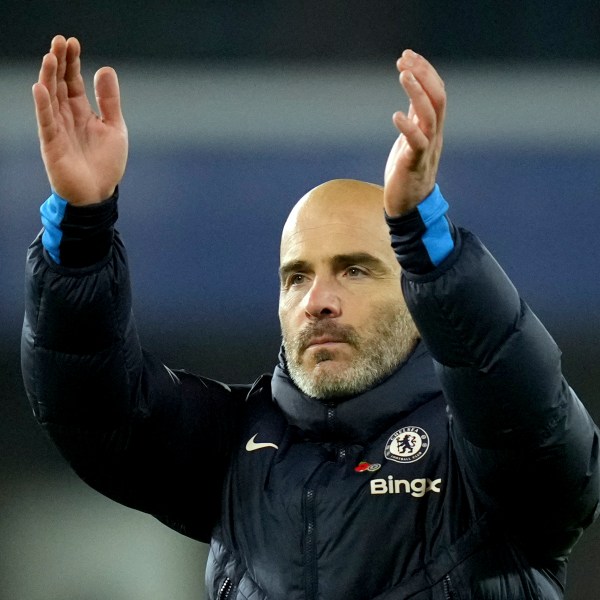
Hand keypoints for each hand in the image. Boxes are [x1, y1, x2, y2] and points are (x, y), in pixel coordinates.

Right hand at [32, 35, 127, 204]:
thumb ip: (109, 101)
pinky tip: (40, 87)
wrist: (99, 194)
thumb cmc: (106, 164)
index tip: (73, 42)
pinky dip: (43, 105)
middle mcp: (67, 117)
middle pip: (59, 84)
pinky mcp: (52, 144)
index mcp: (82, 112)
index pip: (73, 81)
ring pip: (50, 98)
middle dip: (59, 62)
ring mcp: (58, 129)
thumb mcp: (115, 128)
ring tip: (50, 56)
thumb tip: (105, 68)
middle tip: (59, 41)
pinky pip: (46, 122)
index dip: (73, 62)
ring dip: (49, 77)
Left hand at [383, 50, 445, 216]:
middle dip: (423, 76)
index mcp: (433, 129)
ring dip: (417, 93)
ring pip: (429, 117)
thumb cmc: (407, 174)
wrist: (409, 207)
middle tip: (405, 59)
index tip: (407, 56)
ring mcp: (426, 150)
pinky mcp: (413, 165)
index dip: (425, 72)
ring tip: (403, 75)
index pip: (437, 93)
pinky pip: (416, 143)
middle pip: (437, 99)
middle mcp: (434, 136)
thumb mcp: (411, 140)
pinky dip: (408, 128)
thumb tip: (414, 94)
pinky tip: (396, 116)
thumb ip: (416, 119)